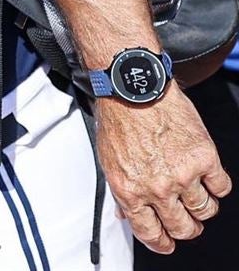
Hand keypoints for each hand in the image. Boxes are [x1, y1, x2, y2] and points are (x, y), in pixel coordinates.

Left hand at [96, 85, 230, 252]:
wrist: (133, 89)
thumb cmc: (118, 118)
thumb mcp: (108, 161)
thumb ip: (121, 191)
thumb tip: (126, 213)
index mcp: (129, 190)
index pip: (150, 233)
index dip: (161, 242)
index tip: (167, 242)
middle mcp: (157, 187)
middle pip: (183, 227)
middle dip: (186, 228)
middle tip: (186, 221)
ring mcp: (183, 175)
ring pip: (205, 210)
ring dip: (202, 208)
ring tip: (195, 197)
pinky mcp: (204, 158)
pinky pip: (221, 187)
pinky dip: (216, 186)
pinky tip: (207, 178)